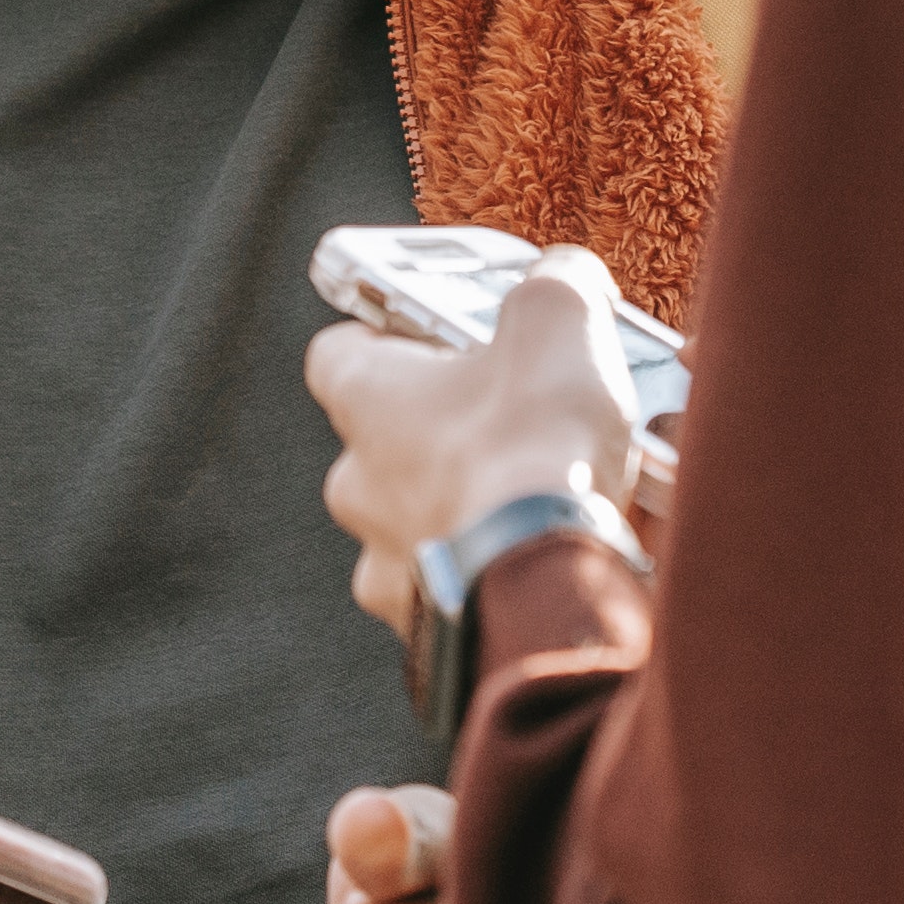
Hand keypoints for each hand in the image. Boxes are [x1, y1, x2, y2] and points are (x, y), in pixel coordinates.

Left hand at [310, 242, 644, 634]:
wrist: (550, 581)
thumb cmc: (535, 444)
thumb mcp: (559, 321)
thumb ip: (554, 285)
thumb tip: (565, 276)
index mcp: (365, 399)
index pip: (338, 352)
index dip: (386, 337)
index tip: (432, 334)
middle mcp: (355, 483)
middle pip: (381, 443)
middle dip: (440, 434)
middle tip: (511, 423)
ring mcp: (385, 561)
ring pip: (415, 522)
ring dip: (463, 509)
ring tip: (537, 501)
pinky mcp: (426, 626)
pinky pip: (450, 592)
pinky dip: (488, 575)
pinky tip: (540, 561)